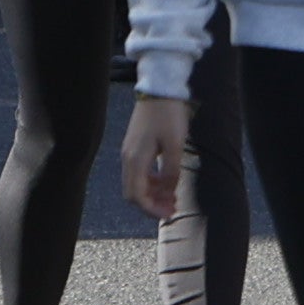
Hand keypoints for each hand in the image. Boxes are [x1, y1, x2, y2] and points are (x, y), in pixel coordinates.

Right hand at [119, 92, 193, 216]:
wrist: (160, 90)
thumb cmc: (169, 115)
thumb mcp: (175, 144)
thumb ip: (172, 170)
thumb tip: (169, 191)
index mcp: (135, 159)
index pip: (136, 196)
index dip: (151, 209)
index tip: (168, 214)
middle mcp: (128, 158)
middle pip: (134, 193)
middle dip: (152, 204)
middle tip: (172, 209)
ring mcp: (130, 153)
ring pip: (137, 184)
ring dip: (153, 194)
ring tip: (173, 198)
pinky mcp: (135, 147)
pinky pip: (140, 173)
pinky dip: (152, 182)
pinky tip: (168, 183)